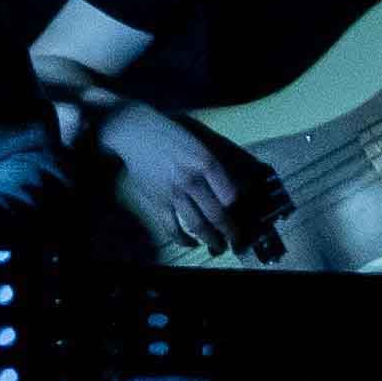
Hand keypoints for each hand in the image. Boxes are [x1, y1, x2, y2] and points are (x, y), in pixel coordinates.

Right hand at [96, 100, 252, 256]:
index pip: (231, 195)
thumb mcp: (200, 144)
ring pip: (197, 225)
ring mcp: (173, 193)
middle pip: (218, 214)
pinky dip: (183, 239)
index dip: (240, 209)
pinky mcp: (157, 202)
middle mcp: (192, 180)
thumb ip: (215, 166)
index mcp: (206, 163)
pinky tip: (191, 243)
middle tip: (238, 243)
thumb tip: (232, 189)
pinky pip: (172, 228)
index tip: (244, 216)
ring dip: (211, 240)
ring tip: (219, 247)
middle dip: (231, 233)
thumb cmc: (171, 136)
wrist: (137, 133)